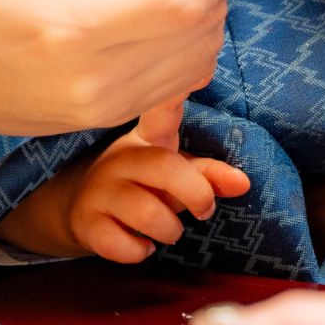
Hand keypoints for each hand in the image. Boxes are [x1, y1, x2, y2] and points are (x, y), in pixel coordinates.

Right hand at [0, 98, 249, 260]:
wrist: (80, 208)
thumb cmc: (141, 184)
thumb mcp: (174, 173)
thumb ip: (208, 175)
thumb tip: (244, 183)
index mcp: (148, 139)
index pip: (162, 113)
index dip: (176, 97)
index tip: (198, 72)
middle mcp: (121, 158)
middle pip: (165, 168)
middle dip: (196, 194)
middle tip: (205, 210)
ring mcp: (100, 190)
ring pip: (146, 212)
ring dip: (169, 230)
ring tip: (168, 231)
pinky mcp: (86, 222)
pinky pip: (120, 244)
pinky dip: (138, 251)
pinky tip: (139, 245)